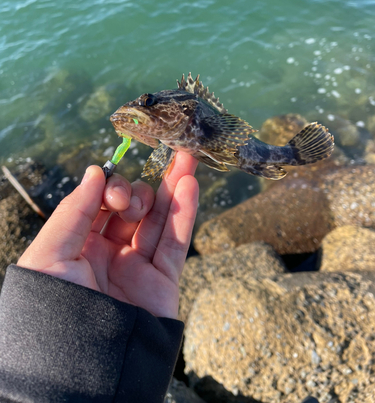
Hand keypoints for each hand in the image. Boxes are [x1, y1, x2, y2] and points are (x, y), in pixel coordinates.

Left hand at [18, 152, 198, 318]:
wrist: (82, 369)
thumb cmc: (55, 309)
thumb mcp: (49, 255)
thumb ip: (73, 211)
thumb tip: (95, 172)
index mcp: (77, 246)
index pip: (100, 205)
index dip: (109, 191)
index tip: (112, 191)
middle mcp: (108, 254)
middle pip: (132, 211)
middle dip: (138, 192)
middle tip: (132, 200)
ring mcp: (136, 268)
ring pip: (159, 221)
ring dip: (173, 189)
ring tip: (186, 158)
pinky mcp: (162, 283)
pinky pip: (175, 244)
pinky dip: (185, 214)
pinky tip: (190, 185)